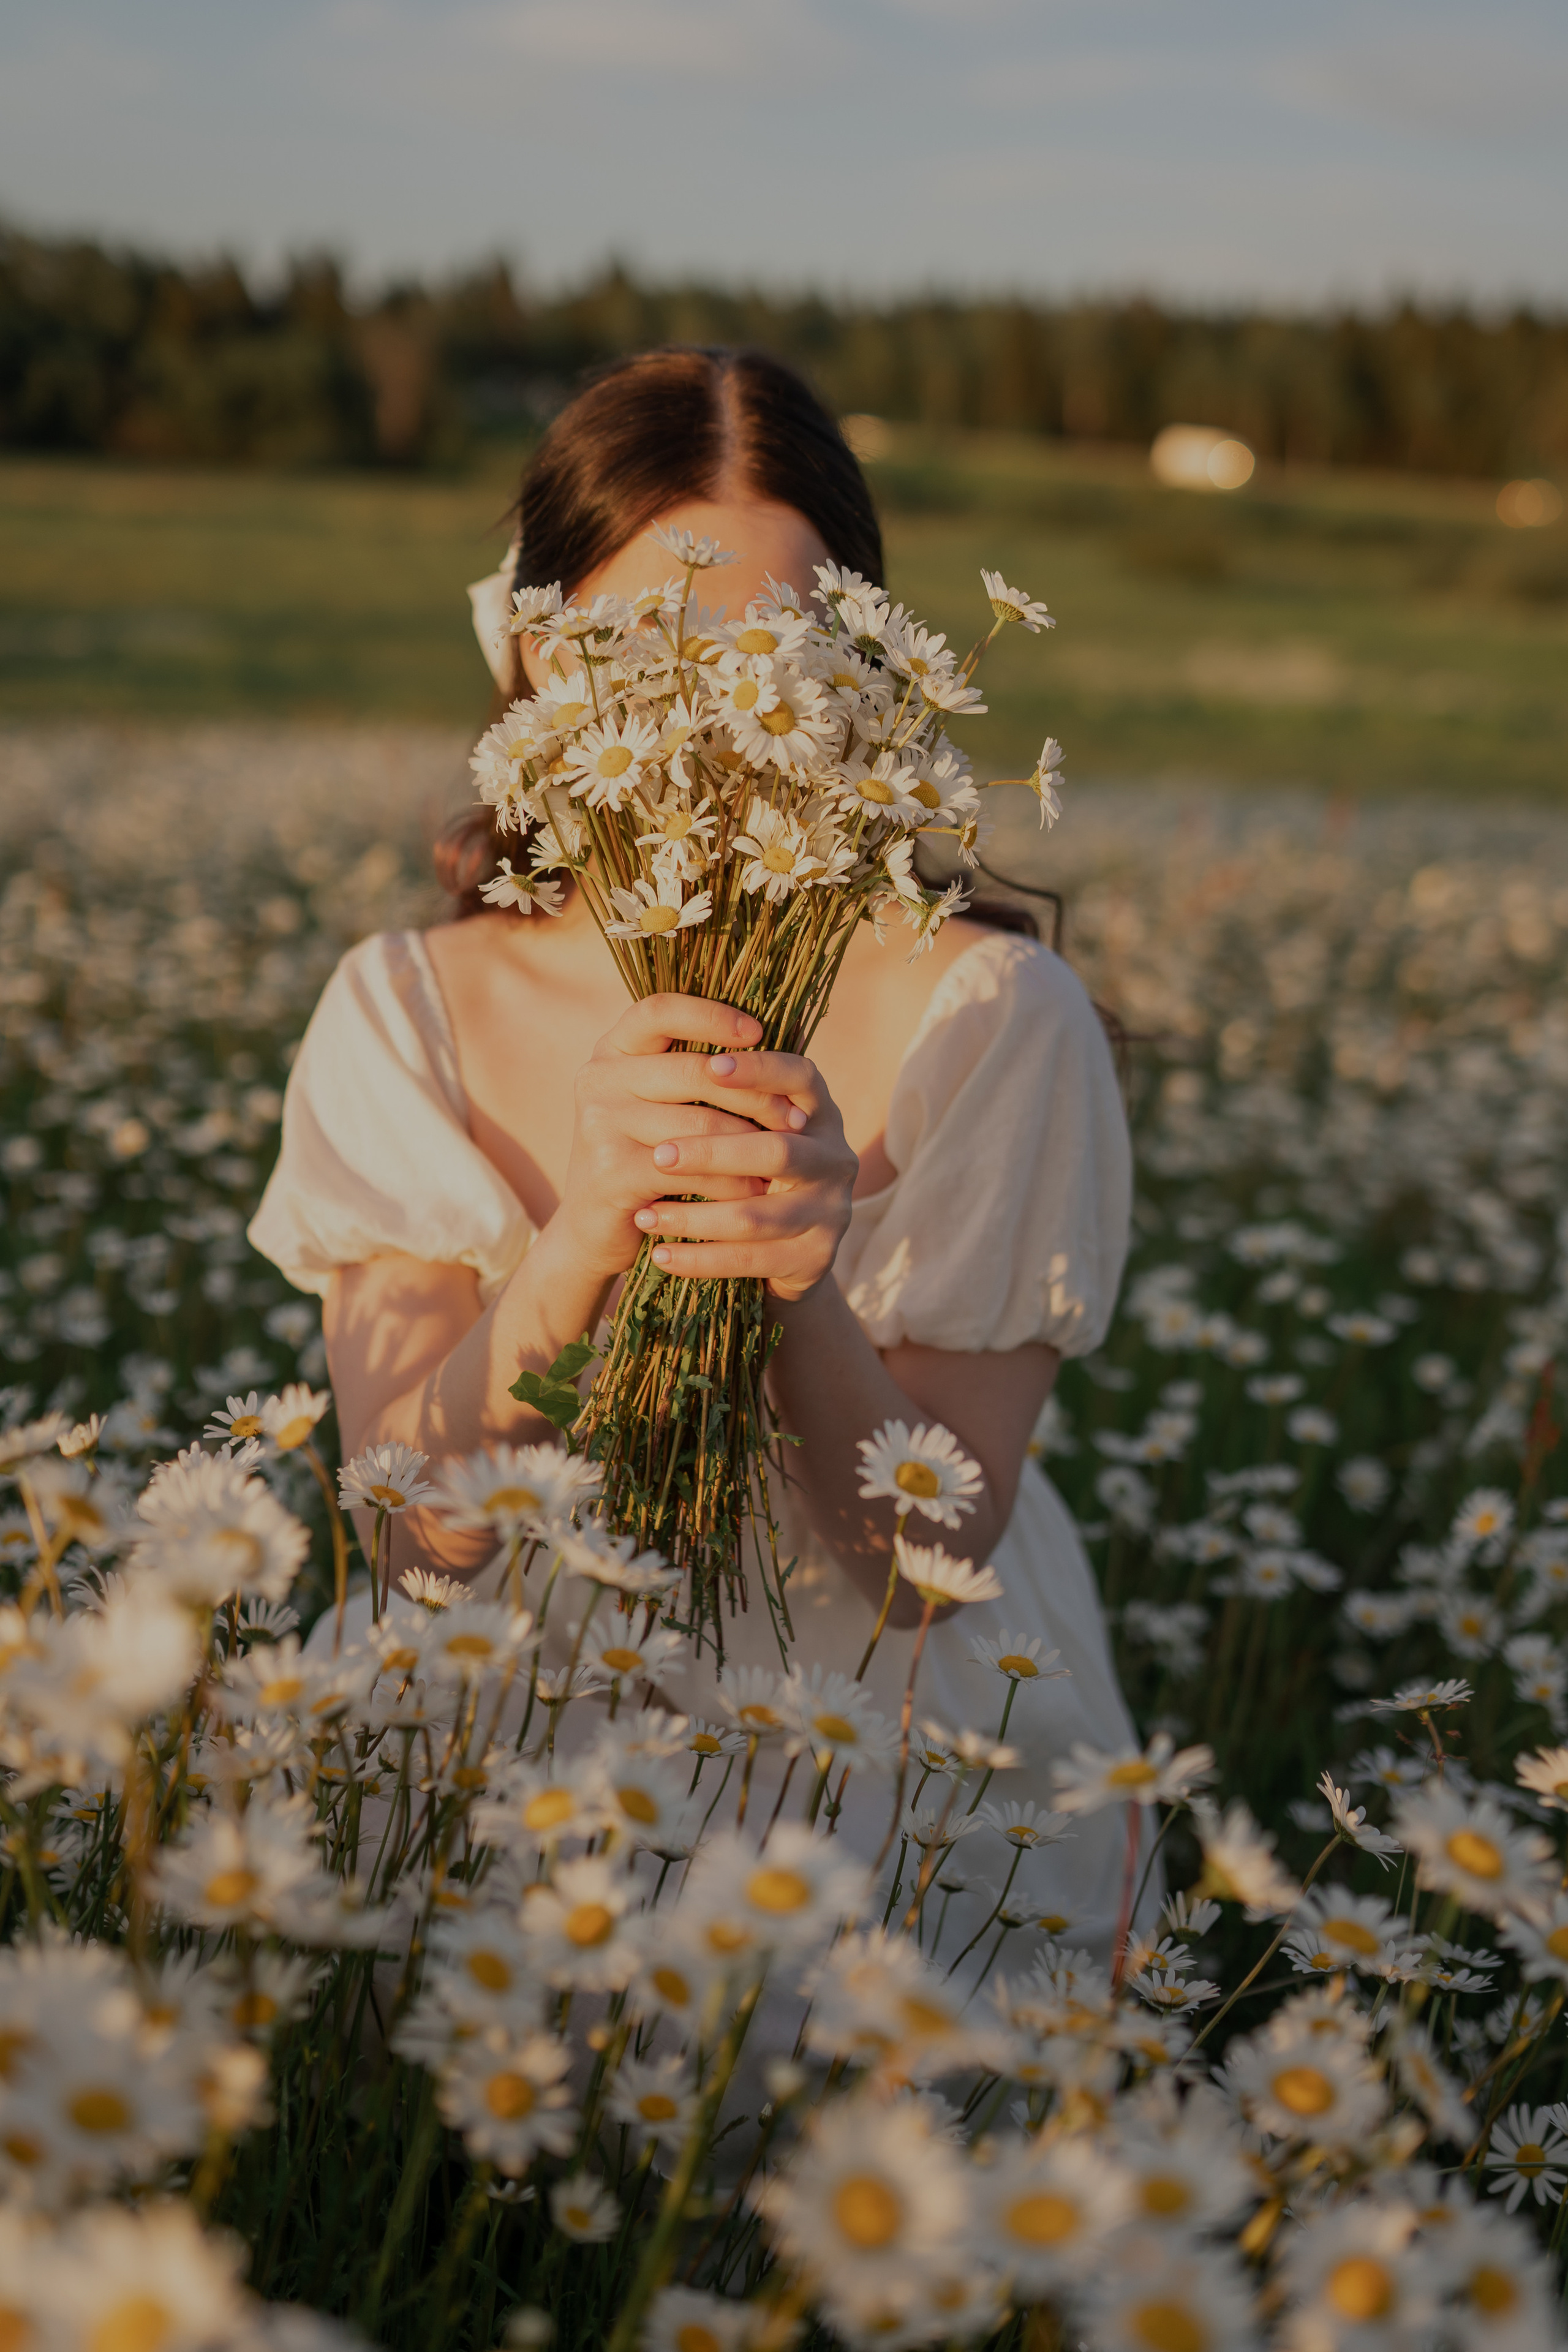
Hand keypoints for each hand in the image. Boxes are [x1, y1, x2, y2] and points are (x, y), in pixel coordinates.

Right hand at [553, 994, 829, 1288]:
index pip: (659, 1009)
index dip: (711, 1016)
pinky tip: (754, 1191)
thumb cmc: (646, 1158)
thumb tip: (776, 1053)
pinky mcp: (610, 1171)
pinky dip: (729, 1183)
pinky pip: (690, 1170)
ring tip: (784, 1160)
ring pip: (700, 1123)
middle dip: (756, 1096)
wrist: (596, 1232)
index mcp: (613, 1050)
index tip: (759, 1032)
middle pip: (694, 1070)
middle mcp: (598, 1078)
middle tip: (798, 1121)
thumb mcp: (663, 1107)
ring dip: (751, 1146)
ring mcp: (599, 1124)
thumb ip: (697, 1074)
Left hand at [632, 1040, 857, 1304]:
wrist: (785, 1250)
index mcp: (819, 1111)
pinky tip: (661, 1255)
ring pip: (757, 1215)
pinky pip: (751, 1262)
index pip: (801, 1076)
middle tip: (659, 1155)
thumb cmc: (749, 1169)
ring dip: (696, 1216)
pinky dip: (700, 1259)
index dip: (760, 1070)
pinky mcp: (818, 1258)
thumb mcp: (750, 1126)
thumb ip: (725, 1092)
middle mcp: (836, 1157)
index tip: (710, 1066)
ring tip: (646, 1217)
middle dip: (713, 1153)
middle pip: (777, 1151)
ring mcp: (832, 1211)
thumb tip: (666, 1040)